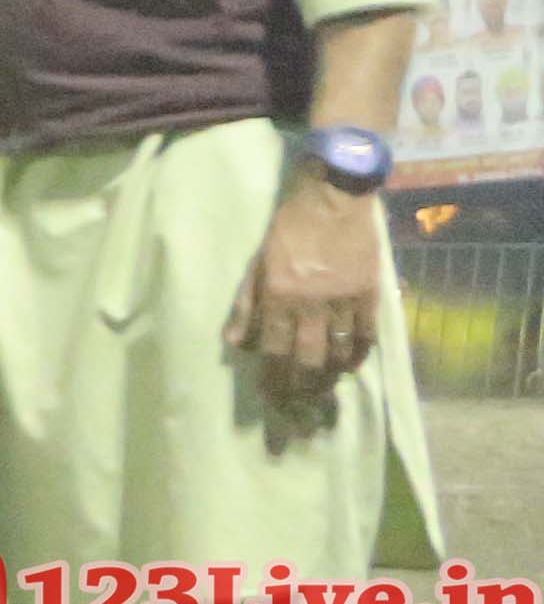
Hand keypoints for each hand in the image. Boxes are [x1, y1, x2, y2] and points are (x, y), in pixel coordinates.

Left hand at [228, 172, 385, 401]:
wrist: (334, 198)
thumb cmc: (289, 230)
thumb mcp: (256, 264)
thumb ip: (246, 305)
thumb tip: (234, 343)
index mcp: (278, 296)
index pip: (272, 349)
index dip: (271, 377)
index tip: (270, 395)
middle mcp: (311, 304)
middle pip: (306, 360)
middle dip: (300, 388)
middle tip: (297, 405)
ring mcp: (344, 301)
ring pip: (338, 354)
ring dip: (329, 378)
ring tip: (321, 392)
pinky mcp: (370, 294)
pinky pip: (366, 337)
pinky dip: (357, 356)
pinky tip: (349, 367)